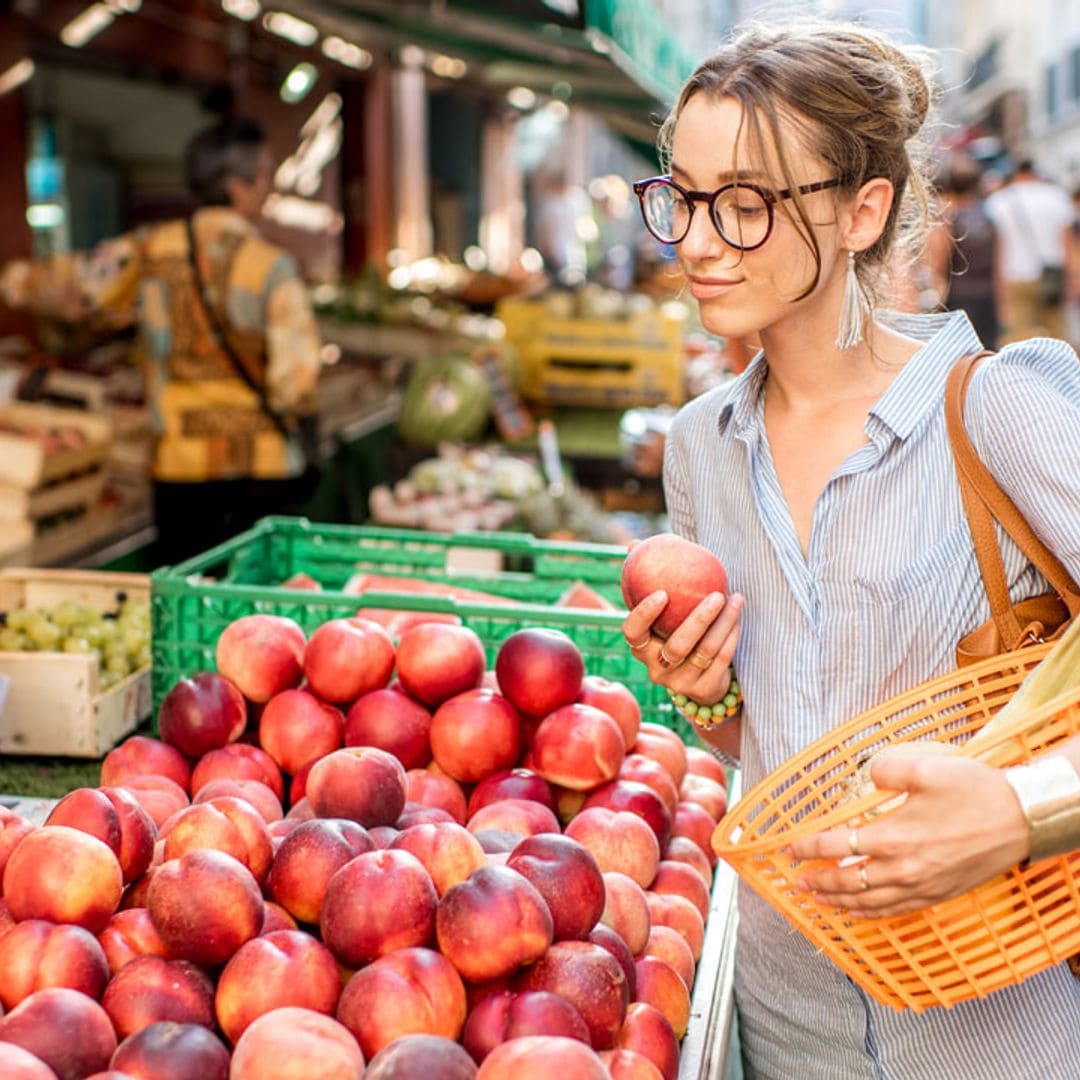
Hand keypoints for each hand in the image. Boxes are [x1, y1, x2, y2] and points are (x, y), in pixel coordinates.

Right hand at [621, 588, 743, 704]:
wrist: (698, 679)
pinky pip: (721, 660)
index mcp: (641, 648)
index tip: (663, 593)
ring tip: (736, 598)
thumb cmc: (675, 632)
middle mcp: (656, 668)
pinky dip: (731, 637)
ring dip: (723, 624)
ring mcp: (680, 683)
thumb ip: (648, 582)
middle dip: (699, 619)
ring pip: (704, 652)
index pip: (633, 633)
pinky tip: (738, 617)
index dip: (644, 615)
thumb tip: (634, 543)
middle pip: (677, 646)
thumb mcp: (662, 613)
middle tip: (716, 594)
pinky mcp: (703, 690)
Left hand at [788, 748, 1029, 916]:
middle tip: (795, 880)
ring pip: (869, 901)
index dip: (809, 848)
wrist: (1022, 820)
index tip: (789, 849)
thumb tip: (868, 776)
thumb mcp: (925, 767)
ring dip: (838, 901)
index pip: (837, 846)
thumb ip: (886, 768)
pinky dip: (871, 912)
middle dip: (817, 881)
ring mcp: (922, 886)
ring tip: (817, 899)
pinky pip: (895, 910)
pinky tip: (859, 910)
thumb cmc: (976, 792)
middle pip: (847, 881)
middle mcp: (903, 869)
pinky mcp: (939, 894)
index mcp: (894, 837)